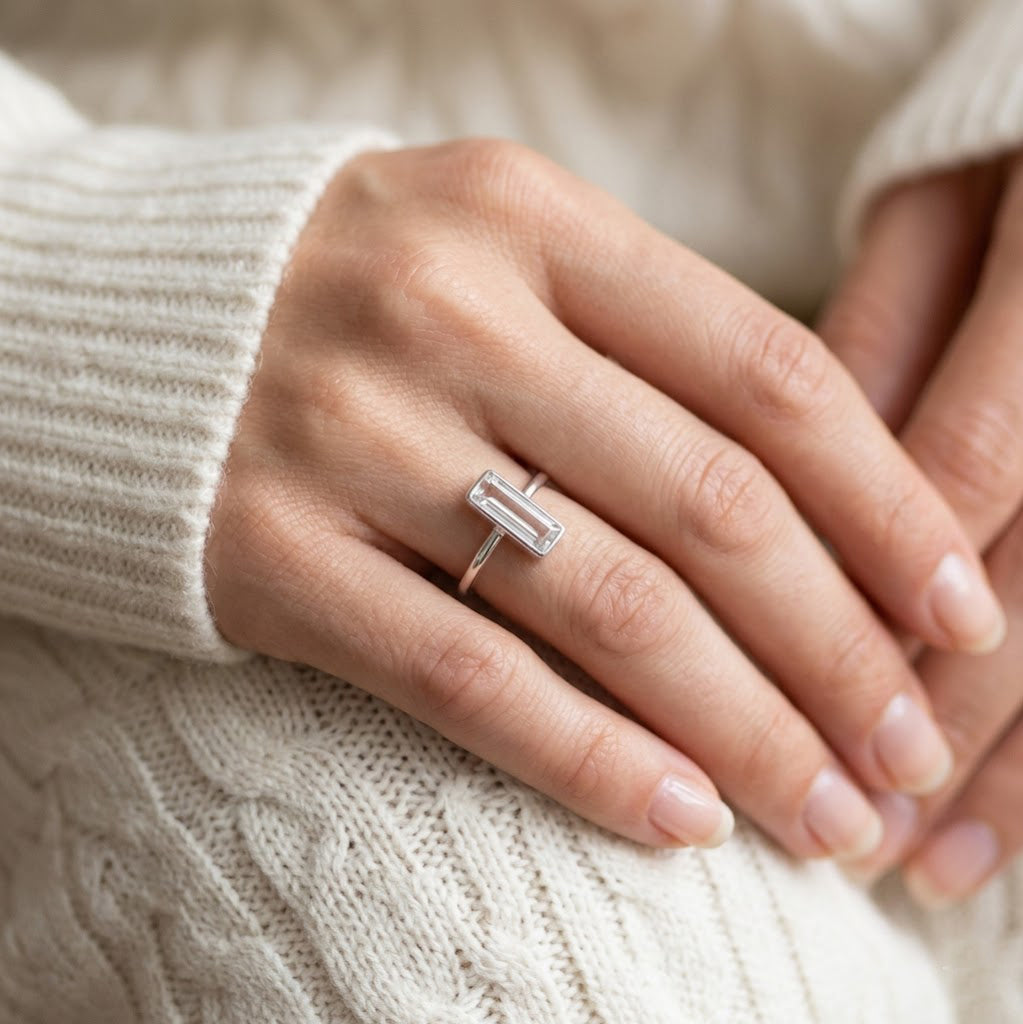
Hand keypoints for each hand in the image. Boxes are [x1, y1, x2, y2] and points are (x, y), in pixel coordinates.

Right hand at [205, 138, 1000, 860]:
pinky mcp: (271, 553)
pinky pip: (466, 678)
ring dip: (742, 729)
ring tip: (822, 812)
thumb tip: (819, 516)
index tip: (958, 615)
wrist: (128, 324)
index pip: (766, 374)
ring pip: (607, 607)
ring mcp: (351, 434)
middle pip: (710, 506)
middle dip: (838, 649)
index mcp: (528, 219)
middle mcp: (447, 313)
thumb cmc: (352, 294)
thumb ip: (641, 354)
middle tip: (904, 750)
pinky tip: (681, 819)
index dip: (886, 508)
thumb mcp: (499, 264)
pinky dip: (591, 760)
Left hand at [818, 150, 1022, 901]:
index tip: (791, 710)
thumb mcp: (938, 225)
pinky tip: (1002, 832)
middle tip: (839, 825)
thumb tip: (782, 506)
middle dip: (926, 716)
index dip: (868, 601)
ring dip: (1008, 768)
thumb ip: (868, 356)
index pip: (955, 475)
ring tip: (921, 862)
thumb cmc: (1010, 166)